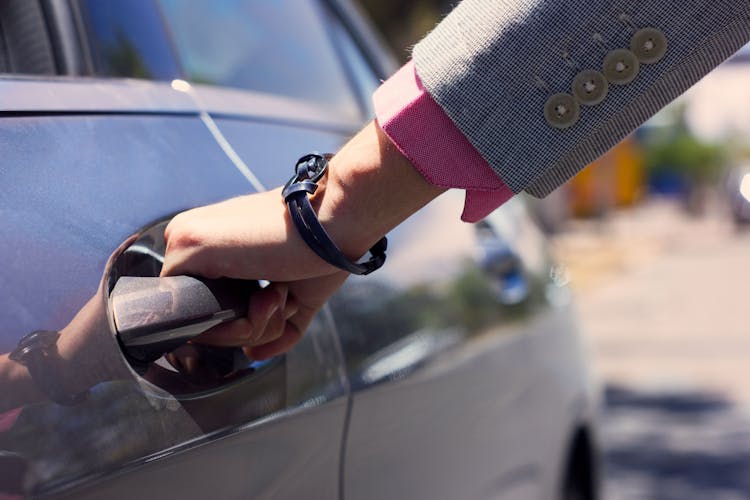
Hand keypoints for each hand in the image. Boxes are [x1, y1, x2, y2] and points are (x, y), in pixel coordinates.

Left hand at [160, 121, 443, 358]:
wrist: (339, 218)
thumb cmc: (324, 246)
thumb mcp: (296, 290)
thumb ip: (272, 319)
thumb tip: (254, 353)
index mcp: (215, 244)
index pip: (211, 305)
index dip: (248, 321)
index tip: (281, 300)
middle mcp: (193, 239)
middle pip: (207, 317)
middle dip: (254, 326)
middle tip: (281, 297)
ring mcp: (185, 240)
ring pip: (205, 322)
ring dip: (256, 324)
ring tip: (280, 291)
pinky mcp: (189, 247)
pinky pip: (200, 317)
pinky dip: (242, 324)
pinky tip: (272, 295)